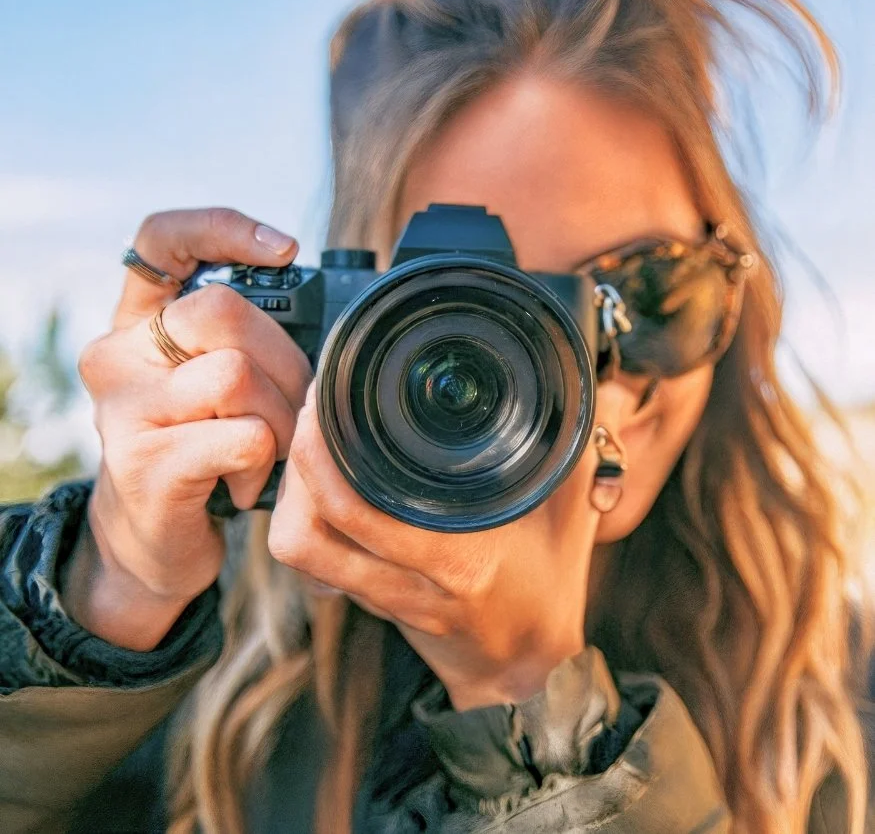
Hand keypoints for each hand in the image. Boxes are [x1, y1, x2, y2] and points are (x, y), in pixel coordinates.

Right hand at [67, 209, 310, 650]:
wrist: (152, 536)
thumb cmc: (203, 448)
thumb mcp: (215, 384)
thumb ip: (245, 340)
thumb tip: (327, 318)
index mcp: (139, 322)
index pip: (162, 240)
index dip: (224, 229)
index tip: (285, 250)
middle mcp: (118, 354)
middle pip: (224, 312)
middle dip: (284, 362)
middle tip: (290, 408)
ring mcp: (123, 409)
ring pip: (237, 376)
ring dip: (280, 419)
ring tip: (267, 449)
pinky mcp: (144, 463)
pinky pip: (243, 436)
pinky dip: (263, 463)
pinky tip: (244, 481)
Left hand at [268, 383, 600, 710]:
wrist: (528, 666)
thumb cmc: (551, 583)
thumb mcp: (577, 512)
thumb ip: (581, 454)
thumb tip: (590, 390)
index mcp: (461, 559)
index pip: (361, 505)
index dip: (327, 448)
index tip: (332, 395)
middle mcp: (413, 583)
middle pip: (314, 525)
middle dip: (299, 461)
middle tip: (314, 410)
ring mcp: (385, 597)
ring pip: (302, 548)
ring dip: (292, 495)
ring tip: (310, 446)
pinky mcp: (370, 601)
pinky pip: (313, 564)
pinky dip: (302, 522)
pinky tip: (316, 489)